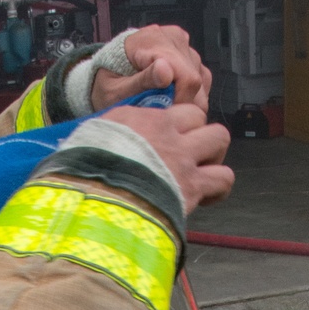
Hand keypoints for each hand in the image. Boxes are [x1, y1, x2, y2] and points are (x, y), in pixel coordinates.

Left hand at [91, 25, 211, 112]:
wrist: (109, 72)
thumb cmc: (110, 82)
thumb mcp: (116, 90)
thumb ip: (141, 82)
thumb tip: (166, 71)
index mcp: (152, 40)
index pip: (186, 77)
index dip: (179, 102)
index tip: (163, 112)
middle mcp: (172, 38)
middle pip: (196, 82)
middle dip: (180, 103)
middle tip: (158, 110)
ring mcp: (184, 46)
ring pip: (201, 84)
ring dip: (184, 100)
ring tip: (160, 101)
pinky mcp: (191, 56)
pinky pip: (203, 82)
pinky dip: (189, 95)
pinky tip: (170, 96)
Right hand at [99, 104, 232, 213]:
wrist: (97, 200)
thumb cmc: (85, 176)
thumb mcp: (89, 143)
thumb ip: (107, 138)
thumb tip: (104, 145)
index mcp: (140, 120)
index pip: (171, 109)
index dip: (175, 125)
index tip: (168, 140)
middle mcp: (166, 132)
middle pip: (199, 117)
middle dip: (196, 134)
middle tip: (187, 155)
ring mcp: (183, 158)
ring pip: (219, 139)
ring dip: (212, 155)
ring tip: (201, 172)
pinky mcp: (193, 187)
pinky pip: (223, 179)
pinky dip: (218, 188)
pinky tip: (205, 196)